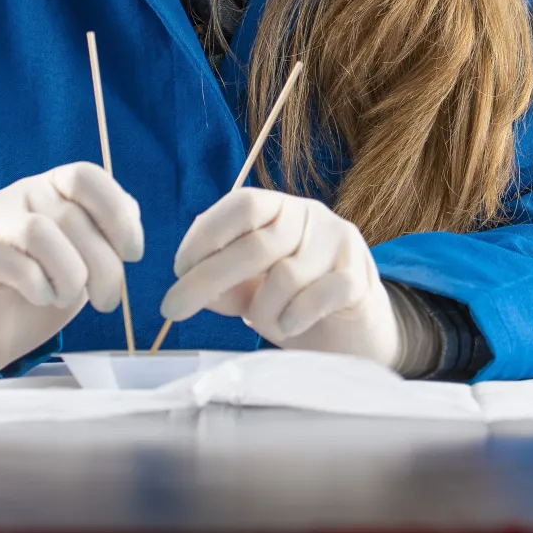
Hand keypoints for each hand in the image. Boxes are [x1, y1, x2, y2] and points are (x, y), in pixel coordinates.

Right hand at [0, 163, 142, 379]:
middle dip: (103, 266)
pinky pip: (11, 262)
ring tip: (69, 297)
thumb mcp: (87, 254)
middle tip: (107, 301)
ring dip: (69, 275)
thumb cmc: (47, 284)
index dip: (117, 215)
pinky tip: (42, 298)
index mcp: (54, 184)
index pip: (85, 176)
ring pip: (39, 233)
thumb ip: (107, 230)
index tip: (133, 255)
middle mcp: (22, 191)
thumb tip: (130, 220)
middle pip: (70, 215)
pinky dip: (37, 286)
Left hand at [160, 190, 400, 366]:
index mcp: (281, 208)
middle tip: (174, 310)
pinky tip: (291, 327)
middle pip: (258, 242)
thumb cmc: (292, 302)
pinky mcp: (359, 277)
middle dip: (209, 278)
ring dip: (264, 312)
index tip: (178, 270)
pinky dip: (294, 319)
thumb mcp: (250, 290)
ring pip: (286, 276)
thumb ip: (223, 285)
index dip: (206, 235)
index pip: (243, 204)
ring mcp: (340, 244)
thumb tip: (189, 283)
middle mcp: (312, 216)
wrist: (352, 329)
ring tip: (270, 324)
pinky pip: (318, 297)